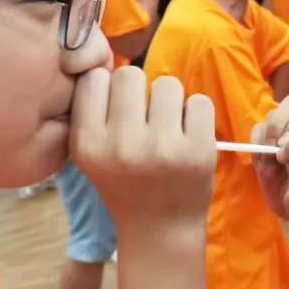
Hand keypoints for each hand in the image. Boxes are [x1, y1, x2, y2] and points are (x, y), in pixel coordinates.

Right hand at [71, 68, 215, 234]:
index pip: (94, 79)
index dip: (108, 89)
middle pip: (130, 74)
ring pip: (168, 84)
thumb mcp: (92, 154)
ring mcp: (162, 147)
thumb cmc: (125, 184)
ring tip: (168, 128)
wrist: (160, 230)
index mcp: (88, 144)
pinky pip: (199, 101)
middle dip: (140, 92)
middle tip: (146, 119)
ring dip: (170, 101)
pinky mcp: (198, 150)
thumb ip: (93, 111)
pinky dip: (196, 115)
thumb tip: (105, 57)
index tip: (117, 109)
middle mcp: (122, 145)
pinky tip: (188, 137)